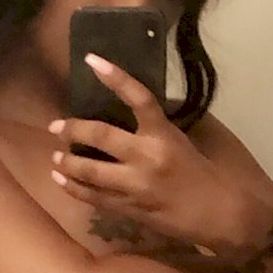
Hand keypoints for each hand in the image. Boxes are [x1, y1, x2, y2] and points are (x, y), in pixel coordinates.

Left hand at [48, 53, 230, 252]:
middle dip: (73, 129)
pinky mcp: (130, 208)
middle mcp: (147, 156)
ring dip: (68, 162)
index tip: (91, 60)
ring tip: (55, 157)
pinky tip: (61, 180)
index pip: (139, 97)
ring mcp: (136, 184)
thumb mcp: (180, 143)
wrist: (217, 213)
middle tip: (56, 127)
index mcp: (164, 135)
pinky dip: (74, 188)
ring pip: (91, 170)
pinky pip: (95, 197)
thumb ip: (154, 130)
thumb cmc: (201, 175)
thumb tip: (123, 115)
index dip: (115, 77)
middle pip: (101, 135)